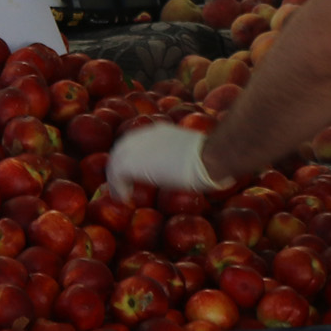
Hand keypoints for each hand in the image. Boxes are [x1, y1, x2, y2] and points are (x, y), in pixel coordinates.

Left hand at [105, 121, 225, 195]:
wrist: (209, 157)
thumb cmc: (215, 158)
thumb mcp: (199, 154)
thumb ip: (192, 159)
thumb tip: (205, 172)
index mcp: (161, 131)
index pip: (139, 141)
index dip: (135, 156)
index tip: (137, 171)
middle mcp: (145, 135)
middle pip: (123, 149)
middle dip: (121, 166)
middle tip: (123, 185)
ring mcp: (137, 147)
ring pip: (116, 162)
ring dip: (117, 179)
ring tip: (121, 195)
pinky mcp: (131, 162)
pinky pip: (116, 175)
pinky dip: (117, 188)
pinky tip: (124, 199)